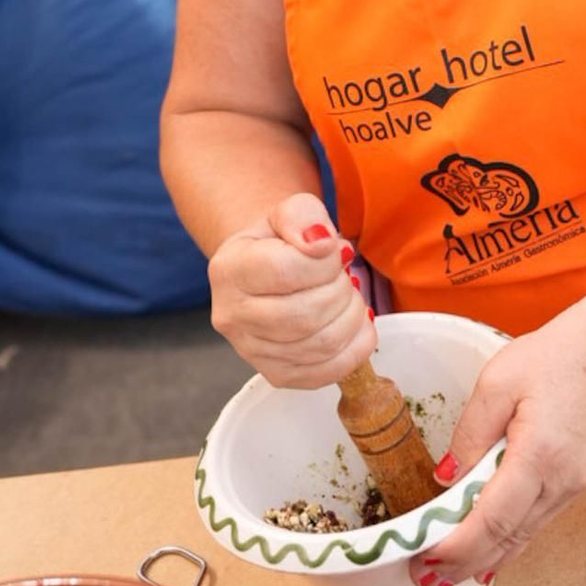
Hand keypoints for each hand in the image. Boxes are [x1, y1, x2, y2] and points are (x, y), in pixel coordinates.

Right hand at [208, 192, 373, 389]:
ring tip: (349, 298)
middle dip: (341, 292)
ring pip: (319, 345)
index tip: (334, 252)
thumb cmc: (280, 240)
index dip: (325, 262)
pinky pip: (326, 373)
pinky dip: (355, 349)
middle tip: (343, 277)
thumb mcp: (289, 210)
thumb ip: (304, 215)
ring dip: (351, 318)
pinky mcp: (276, 374)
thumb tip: (321, 243)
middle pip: (304, 315)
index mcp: (229, 269)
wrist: (266, 268)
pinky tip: (356, 326)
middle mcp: (231, 315)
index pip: (285, 271)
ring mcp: (250, 351)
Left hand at [410, 294, 585, 585]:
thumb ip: (469, 434)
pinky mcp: (573, 484)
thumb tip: (446, 479)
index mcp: (538, 455)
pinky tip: (486, 558)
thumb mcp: (497, 382)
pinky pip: (534, 525)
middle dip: (463, 564)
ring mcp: (571, 487)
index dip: (458, 546)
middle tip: (424, 578)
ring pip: (521, 538)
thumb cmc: (553, 358)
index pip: (494, 518)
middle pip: (506, 539)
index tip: (426, 558)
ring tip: (444, 576)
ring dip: (482, 561)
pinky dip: (506, 545)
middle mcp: (559, 481)